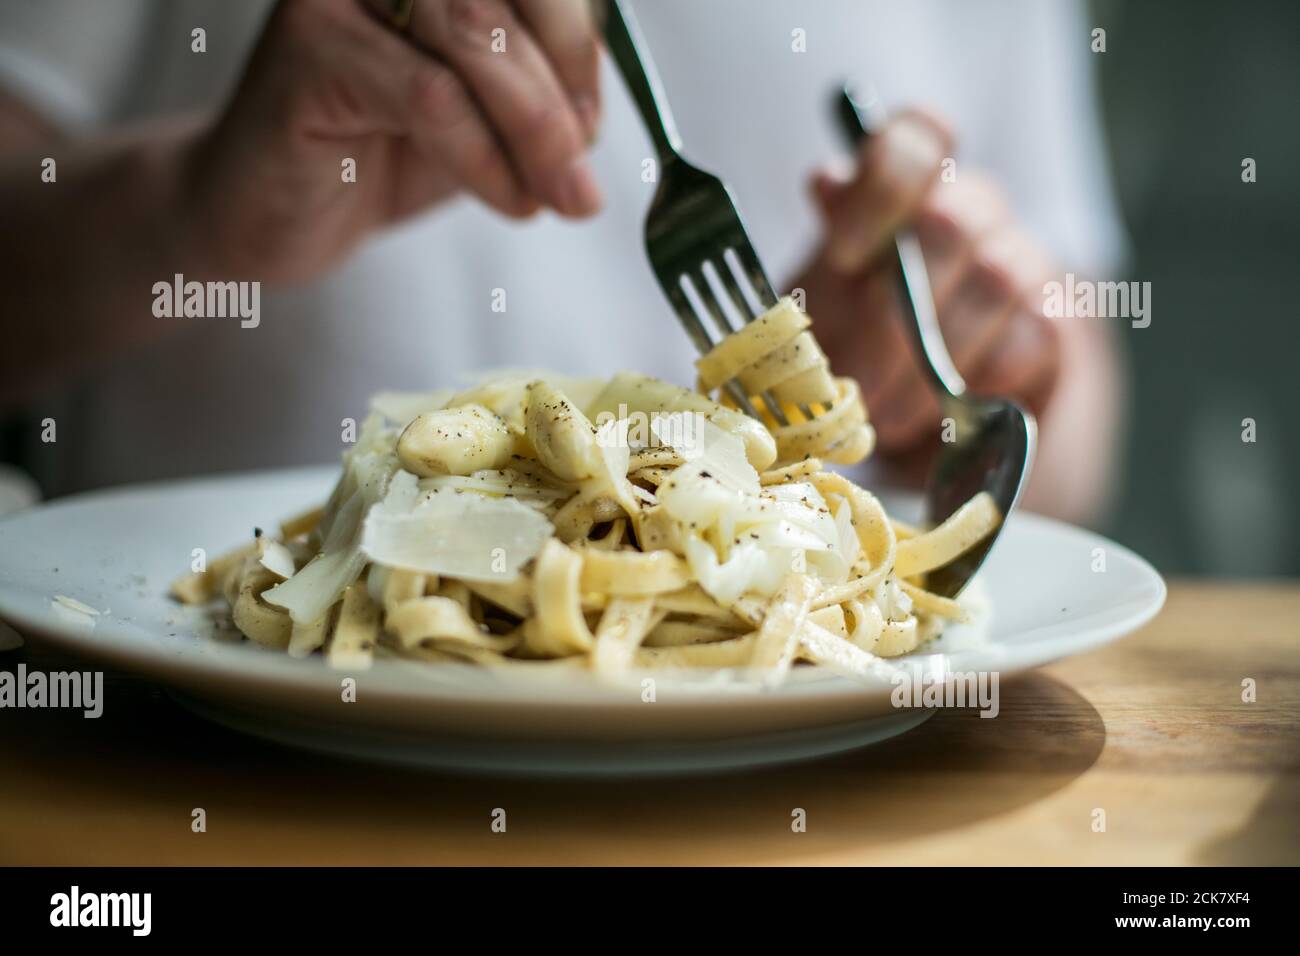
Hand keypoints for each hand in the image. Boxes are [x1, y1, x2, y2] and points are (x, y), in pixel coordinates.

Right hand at [183, 0, 602, 280]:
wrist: (268, 214)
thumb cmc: (375, 156)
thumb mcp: (480, 118)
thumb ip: (535, 92)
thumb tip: (596, 113)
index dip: (579, 42)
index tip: (594, 124)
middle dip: (562, 92)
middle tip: (581, 175)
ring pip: (475, 40)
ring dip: (534, 130)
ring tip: (556, 196)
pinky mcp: (309, 46)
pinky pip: (433, 98)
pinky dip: (484, 159)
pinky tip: (509, 202)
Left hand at [793, 110, 1061, 454]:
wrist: (925, 440)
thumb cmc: (857, 360)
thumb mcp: (818, 315)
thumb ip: (826, 256)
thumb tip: (829, 182)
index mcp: (902, 197)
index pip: (918, 136)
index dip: (886, 182)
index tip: (845, 256)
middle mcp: (966, 212)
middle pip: (953, 218)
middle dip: (892, 314)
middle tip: (854, 380)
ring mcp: (1021, 262)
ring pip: (998, 276)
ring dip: (932, 360)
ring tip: (886, 417)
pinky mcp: (1057, 323)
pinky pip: (1036, 331)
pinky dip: (983, 378)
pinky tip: (949, 410)